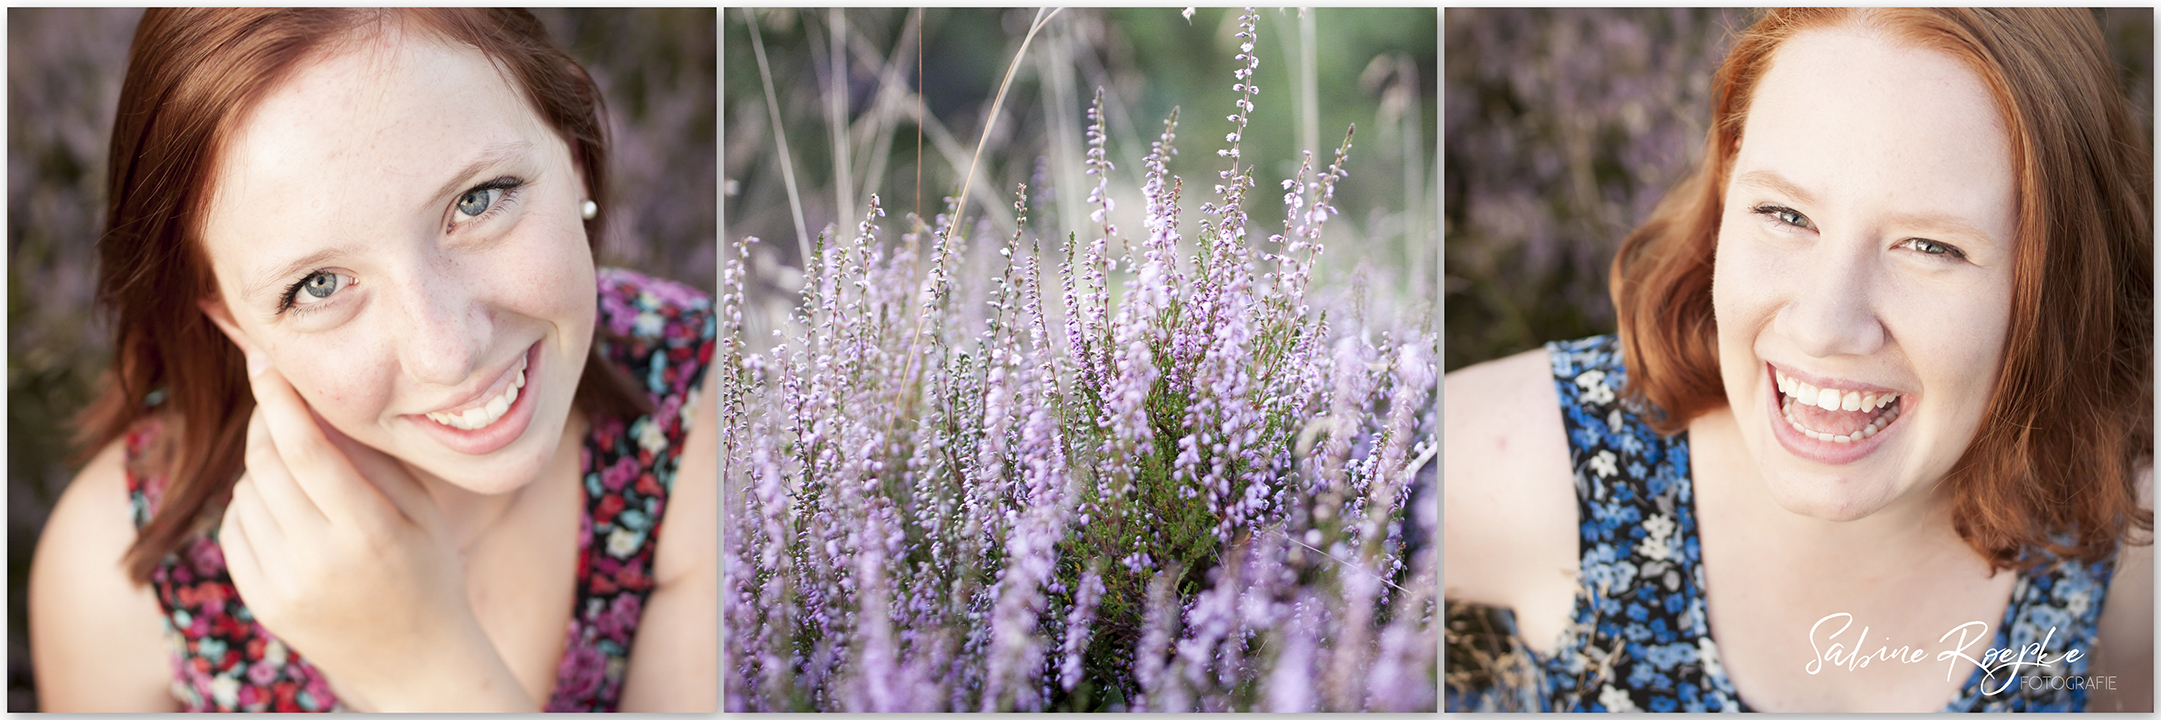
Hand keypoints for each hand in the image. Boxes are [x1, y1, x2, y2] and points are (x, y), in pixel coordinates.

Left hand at [217, 352, 532, 710]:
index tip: (264, 360)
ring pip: (246, 493)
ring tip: (304, 478)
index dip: (280, 399)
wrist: (413, 663)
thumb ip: (370, 460)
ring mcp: (283, 585)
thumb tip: (316, 403)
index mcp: (369, 532)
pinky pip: (235, 528)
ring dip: (265, 468)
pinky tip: (288, 514)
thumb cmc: (428, 573)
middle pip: (267, 465)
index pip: (307, 451)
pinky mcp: (261, 601)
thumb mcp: (421, 512)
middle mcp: (319, 560)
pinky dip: (253, 506)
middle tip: (282, 404)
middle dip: (268, 423)